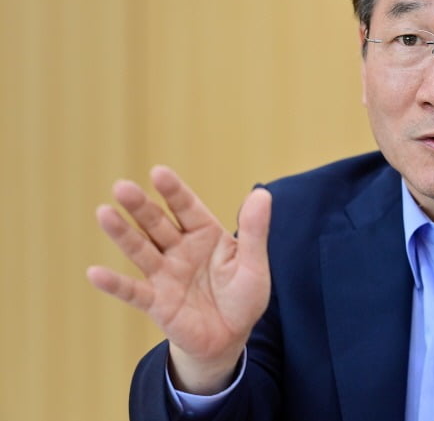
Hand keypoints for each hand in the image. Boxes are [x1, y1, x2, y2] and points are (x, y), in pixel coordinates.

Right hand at [86, 165, 270, 393]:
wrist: (230, 338)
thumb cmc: (243, 296)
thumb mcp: (254, 264)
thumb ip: (255, 231)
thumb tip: (262, 193)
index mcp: (205, 234)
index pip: (186, 207)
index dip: (173, 191)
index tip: (158, 172)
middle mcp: (180, 249)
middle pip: (157, 223)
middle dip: (140, 206)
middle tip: (122, 187)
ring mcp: (165, 274)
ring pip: (140, 249)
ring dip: (122, 233)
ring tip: (103, 212)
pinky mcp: (156, 302)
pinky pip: (133, 291)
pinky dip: (114, 284)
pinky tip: (95, 273)